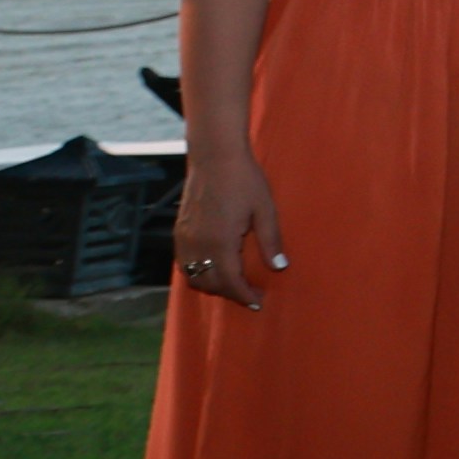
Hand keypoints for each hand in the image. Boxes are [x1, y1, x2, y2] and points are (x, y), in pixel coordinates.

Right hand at [177, 152, 284, 307]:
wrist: (215, 156)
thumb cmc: (244, 180)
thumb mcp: (265, 209)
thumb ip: (271, 240)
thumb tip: (279, 267)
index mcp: (220, 242)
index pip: (230, 282)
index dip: (244, 295)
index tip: (258, 302)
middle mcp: (198, 244)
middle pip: (210, 284)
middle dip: (230, 293)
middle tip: (250, 293)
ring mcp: (185, 238)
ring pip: (193, 276)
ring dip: (212, 285)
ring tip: (233, 282)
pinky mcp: (178, 231)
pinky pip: (184, 263)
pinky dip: (197, 272)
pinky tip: (214, 267)